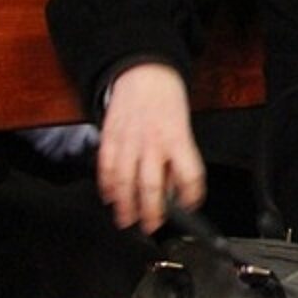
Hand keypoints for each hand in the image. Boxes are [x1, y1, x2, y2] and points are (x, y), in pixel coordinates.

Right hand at [96, 62, 204, 232]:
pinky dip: (107, 186)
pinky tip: (110, 197)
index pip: (189, 175)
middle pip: (152, 187)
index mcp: (177, 139)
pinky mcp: (109, 138)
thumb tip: (175, 188)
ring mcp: (128, 142)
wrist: (143, 71)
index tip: (190, 207)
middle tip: (151, 226)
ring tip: (127, 220)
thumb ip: (179, 157)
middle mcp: (153, 144)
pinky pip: (106, 168)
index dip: (191, 196)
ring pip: (125, 183)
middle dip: (151, 212)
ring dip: (125, 206)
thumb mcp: (183, 126)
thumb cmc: (167, 99)